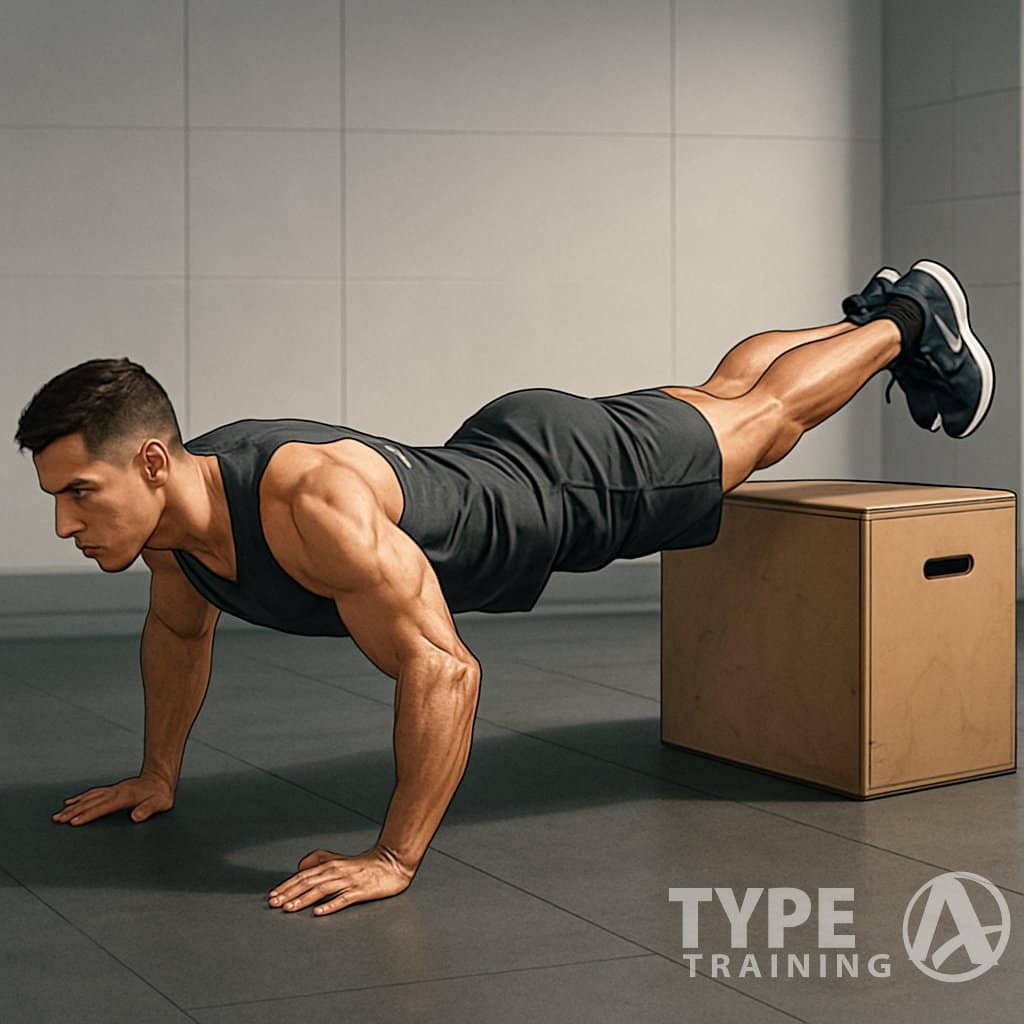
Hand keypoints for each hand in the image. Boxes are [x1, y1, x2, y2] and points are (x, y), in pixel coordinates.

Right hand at [51, 773, 174, 825]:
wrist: (161, 777)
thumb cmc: (161, 793)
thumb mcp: (160, 803)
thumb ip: (148, 809)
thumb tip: (136, 817)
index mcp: (124, 797)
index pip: (102, 807)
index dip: (88, 815)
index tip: (73, 822)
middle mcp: (115, 792)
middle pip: (90, 802)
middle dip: (73, 812)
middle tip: (58, 820)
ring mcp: (112, 790)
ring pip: (88, 798)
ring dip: (73, 806)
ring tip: (58, 814)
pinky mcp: (112, 790)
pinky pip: (92, 793)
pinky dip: (80, 797)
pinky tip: (71, 801)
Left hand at [268, 846, 414, 916]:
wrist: (392, 863)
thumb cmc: (364, 864)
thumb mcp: (338, 859)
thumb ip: (318, 860)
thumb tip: (299, 868)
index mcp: (330, 865)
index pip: (304, 876)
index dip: (287, 885)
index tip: (272, 896)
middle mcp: (337, 872)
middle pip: (309, 882)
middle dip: (289, 893)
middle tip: (273, 903)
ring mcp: (349, 881)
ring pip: (322, 890)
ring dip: (303, 899)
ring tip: (289, 909)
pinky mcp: (361, 891)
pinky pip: (343, 899)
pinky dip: (330, 905)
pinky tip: (318, 912)